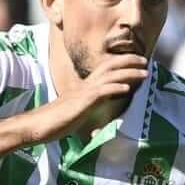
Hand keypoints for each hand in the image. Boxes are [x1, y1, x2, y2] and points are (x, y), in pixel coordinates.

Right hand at [29, 52, 149, 141]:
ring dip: (129, 73)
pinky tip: (127, 88)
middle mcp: (86, 85)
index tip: (137, 63)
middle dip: (129, 61)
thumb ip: (89, 112)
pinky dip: (115, 88)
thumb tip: (99, 121)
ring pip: (109, 76)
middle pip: (110, 66)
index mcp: (85, 87)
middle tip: (145, 60)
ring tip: (144, 72)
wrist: (39, 125)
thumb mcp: (78, 114)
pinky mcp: (83, 102)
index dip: (121, 64)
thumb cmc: (57, 122)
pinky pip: (101, 92)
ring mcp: (84, 92)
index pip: (105, 70)